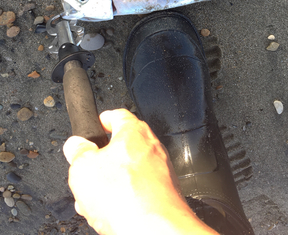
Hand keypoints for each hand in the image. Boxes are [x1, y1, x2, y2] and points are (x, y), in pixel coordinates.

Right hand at [63, 109, 217, 234]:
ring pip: (129, 171)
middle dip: (102, 159)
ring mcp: (160, 171)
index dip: (101, 119)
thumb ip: (77, 152)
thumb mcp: (83, 168)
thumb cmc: (127, 197)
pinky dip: (124, 197)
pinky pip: (139, 190)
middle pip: (122, 145)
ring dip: (110, 182)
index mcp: (134, 131)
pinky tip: (110, 211)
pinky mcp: (164, 195)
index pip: (117, 114)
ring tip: (93, 198)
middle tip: (89, 169)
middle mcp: (152, 147)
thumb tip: (74, 144)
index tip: (95, 125)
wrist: (154, 230)